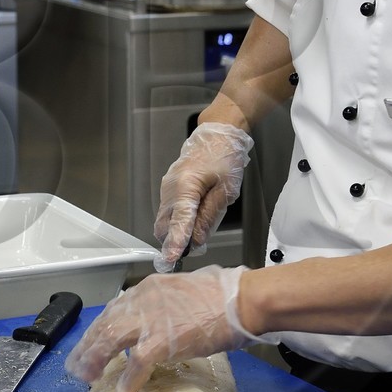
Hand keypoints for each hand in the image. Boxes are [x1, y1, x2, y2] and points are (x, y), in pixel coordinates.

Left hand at [64, 266, 262, 391]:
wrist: (241, 300)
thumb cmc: (225, 295)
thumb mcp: (185, 289)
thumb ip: (167, 302)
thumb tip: (164, 317)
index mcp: (150, 288)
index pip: (115, 309)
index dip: (101, 328)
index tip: (93, 342)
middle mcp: (143, 300)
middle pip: (104, 324)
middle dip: (87, 346)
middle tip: (77, 365)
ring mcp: (149, 320)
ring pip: (109, 340)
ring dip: (95, 360)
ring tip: (88, 377)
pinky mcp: (160, 341)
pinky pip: (135, 363)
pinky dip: (128, 378)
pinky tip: (124, 389)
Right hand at [154, 122, 252, 269]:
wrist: (217, 134)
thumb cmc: (224, 156)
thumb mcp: (225, 190)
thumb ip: (209, 216)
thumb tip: (198, 239)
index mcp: (186, 186)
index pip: (179, 221)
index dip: (176, 242)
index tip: (171, 258)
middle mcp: (171, 187)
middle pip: (166, 224)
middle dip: (175, 240)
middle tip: (191, 250)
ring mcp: (167, 187)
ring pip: (166, 219)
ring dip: (178, 230)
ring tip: (198, 232)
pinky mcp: (169, 187)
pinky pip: (170, 210)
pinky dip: (179, 220)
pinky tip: (195, 219)